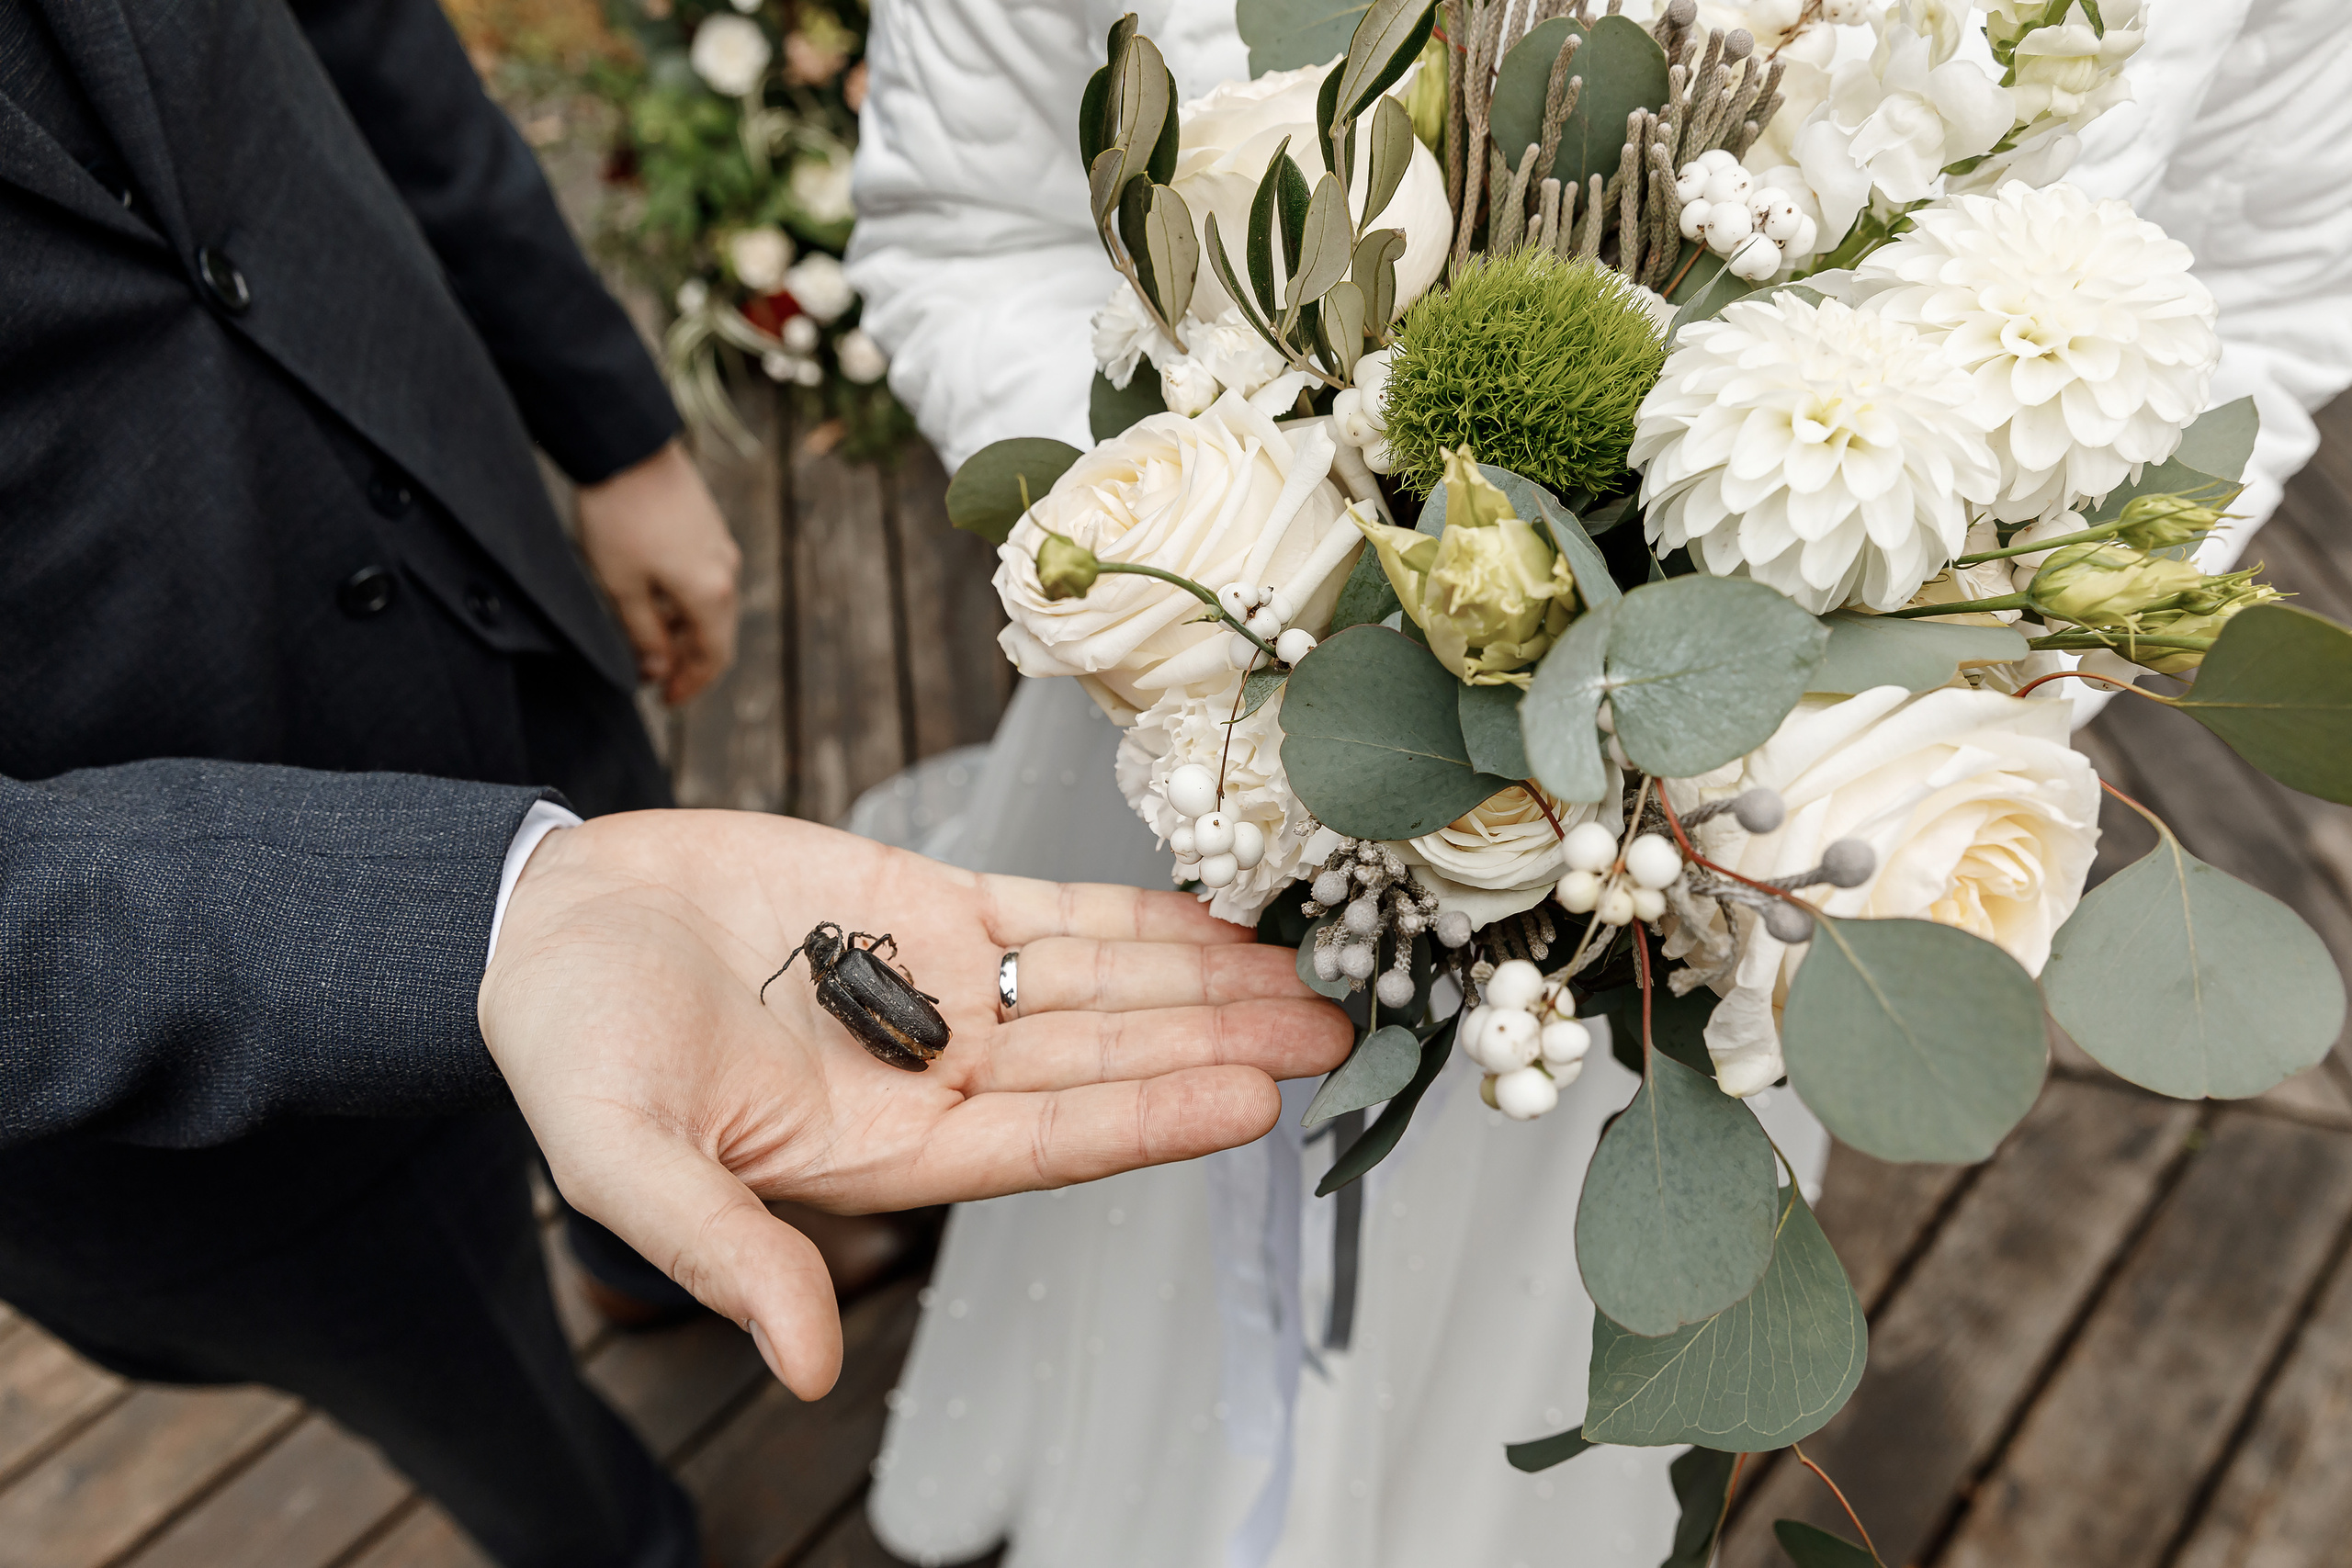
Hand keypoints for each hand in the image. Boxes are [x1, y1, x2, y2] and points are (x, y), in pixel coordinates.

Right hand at [478, 810, 1348, 1397]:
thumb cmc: (570, 1045)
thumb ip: (722, 1253)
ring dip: (1199, 981)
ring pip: (1097, 986)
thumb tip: (807, 1368)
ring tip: (1304, 972)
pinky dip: (1133, 916)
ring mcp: (937, 986)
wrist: (541, 923)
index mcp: (884, 1151)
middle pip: (1102, 1062)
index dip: (1148, 1119)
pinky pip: (1049, 912)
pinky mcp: (923, 902)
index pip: (1047, 1143)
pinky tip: (1211, 920)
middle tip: (1332, 1029)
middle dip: (1213, 1045)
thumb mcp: (626, 1157)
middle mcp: (934, 1075)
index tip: (1250, 1101)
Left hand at [574, 440, 741, 704]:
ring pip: (711, 607)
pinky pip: (706, 581)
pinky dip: (687, 604)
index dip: (690, 684)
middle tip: (657, 680)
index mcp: (708, 594)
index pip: (712, 657)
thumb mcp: (620, 586)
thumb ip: (643, 634)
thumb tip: (656, 670)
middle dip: (689, 663)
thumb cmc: (618, 517)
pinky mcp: (708, 529)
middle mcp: (725, 573)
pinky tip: (656, 602)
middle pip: (716, 635)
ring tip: (650, 643)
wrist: (626, 446)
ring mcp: (719, 548)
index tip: (665, 700)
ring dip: (686, 633)